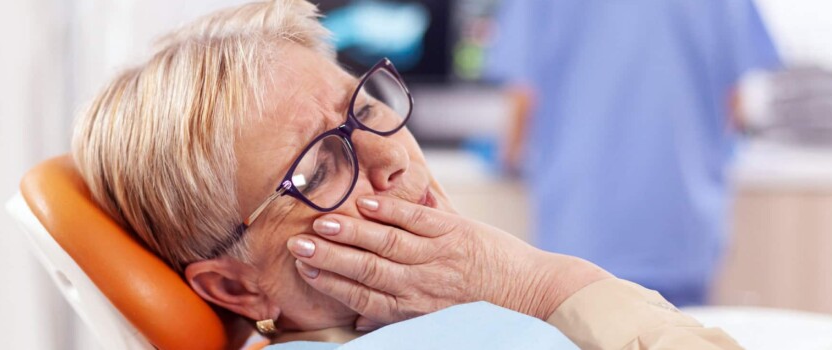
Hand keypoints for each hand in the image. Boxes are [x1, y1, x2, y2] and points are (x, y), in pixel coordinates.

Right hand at [286, 195, 610, 327]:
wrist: (533, 293)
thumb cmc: (482, 306)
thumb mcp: (435, 317)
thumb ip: (396, 309)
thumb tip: (359, 318)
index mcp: (413, 307)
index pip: (361, 293)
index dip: (330, 281)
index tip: (305, 266)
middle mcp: (421, 284)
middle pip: (365, 269)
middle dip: (329, 256)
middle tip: (298, 244)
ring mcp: (438, 257)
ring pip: (386, 244)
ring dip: (351, 232)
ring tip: (322, 222)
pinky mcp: (457, 233)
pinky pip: (417, 220)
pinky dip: (391, 211)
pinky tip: (367, 203)